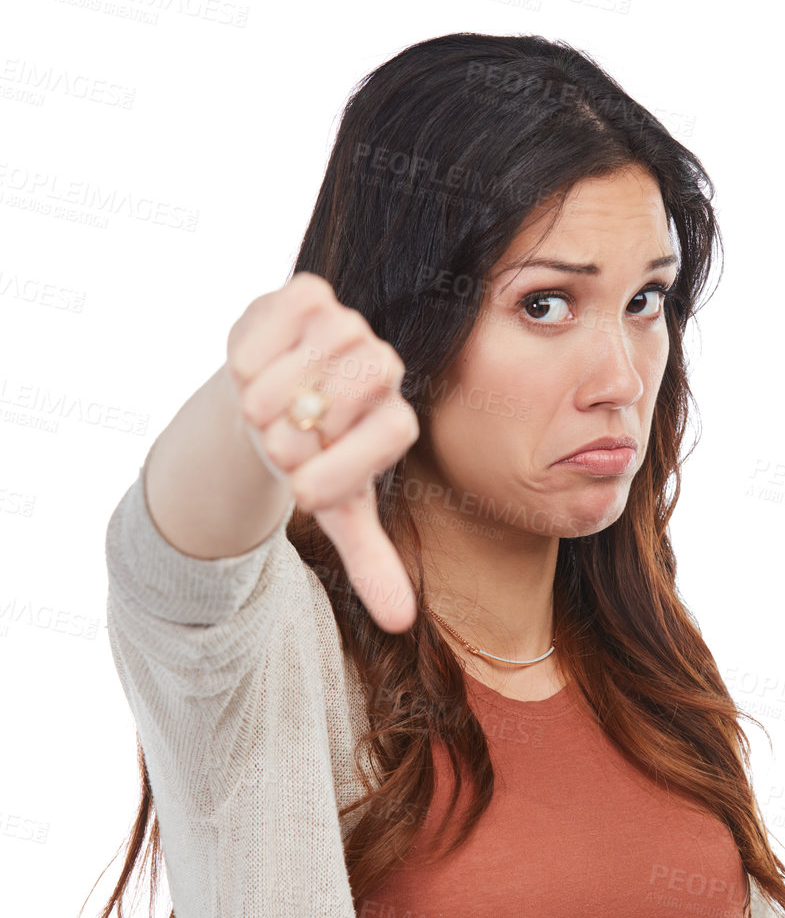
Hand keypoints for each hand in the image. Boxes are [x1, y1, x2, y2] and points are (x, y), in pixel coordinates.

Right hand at [225, 270, 419, 633]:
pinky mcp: (308, 294)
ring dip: (270, 394)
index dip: (342, 467)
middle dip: (298, 431)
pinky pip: (284, 312)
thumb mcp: (339, 515)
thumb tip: (401, 623)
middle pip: (350, 389)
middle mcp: (383, 366)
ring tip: (259, 412)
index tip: (302, 495)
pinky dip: (256, 347)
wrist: (268, 405)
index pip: (393, 432)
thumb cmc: (310, 461)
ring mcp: (347, 325)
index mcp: (397, 419)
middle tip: (275, 445)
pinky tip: (248, 368)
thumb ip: (371, 562)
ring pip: (312, 353)